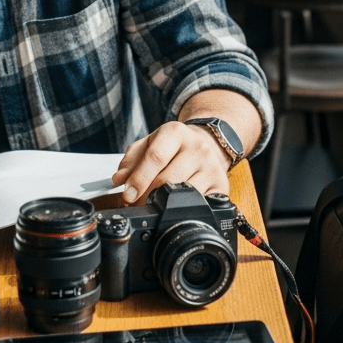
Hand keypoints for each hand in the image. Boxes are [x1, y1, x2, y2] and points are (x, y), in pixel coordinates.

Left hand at [112, 121, 231, 204]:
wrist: (206, 144)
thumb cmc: (172, 147)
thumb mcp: (148, 145)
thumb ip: (131, 160)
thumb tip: (120, 180)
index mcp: (176, 133)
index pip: (156, 157)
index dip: (139, 179)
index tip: (128, 195)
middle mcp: (198, 148)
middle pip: (169, 179)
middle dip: (148, 197)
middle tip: (138, 204)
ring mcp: (212, 167)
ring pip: (185, 195)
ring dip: (166, 206)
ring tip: (157, 205)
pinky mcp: (222, 185)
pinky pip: (202, 204)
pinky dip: (187, 210)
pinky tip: (178, 207)